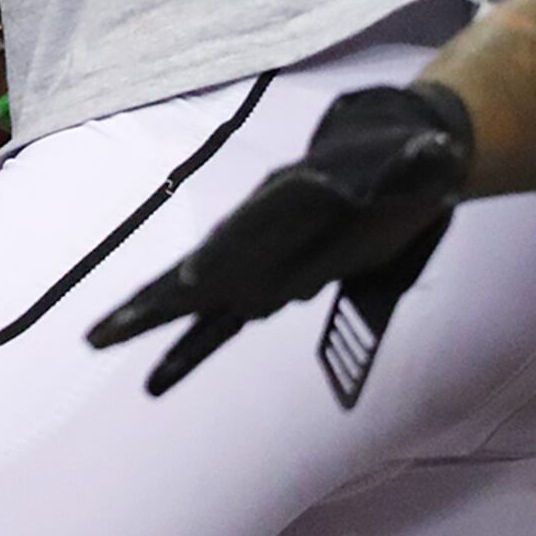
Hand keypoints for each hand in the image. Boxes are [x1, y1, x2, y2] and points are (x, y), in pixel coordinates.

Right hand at [85, 84, 475, 394]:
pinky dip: (189, 351)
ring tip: (98, 338)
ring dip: (153, 320)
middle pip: (203, 271)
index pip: (252, 234)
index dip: (222, 261)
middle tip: (103, 329)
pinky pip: (222, 326)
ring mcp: (259, 261)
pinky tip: (156, 381)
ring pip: (198, 298)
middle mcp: (263, 233)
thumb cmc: (406, 161)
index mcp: (294, 201)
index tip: (190, 285)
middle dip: (157, 301)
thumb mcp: (418, 161)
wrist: (392, 157)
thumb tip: (437, 153)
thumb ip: (421, 162)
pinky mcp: (270, 286)